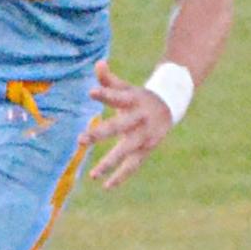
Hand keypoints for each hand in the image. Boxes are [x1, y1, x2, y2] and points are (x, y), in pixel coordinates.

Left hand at [78, 59, 173, 189]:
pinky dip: (121, 176)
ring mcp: (143, 136)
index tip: (91, 92)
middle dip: (99, 134)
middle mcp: (138, 119)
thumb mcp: (126, 87)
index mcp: (132, 101)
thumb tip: (98, 63)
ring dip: (109, 163)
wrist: (170, 106)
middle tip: (80, 139)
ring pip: (126, 151)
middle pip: (117, 127)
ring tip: (93, 175)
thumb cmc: (139, 97)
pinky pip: (133, 165)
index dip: (105, 94)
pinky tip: (106, 186)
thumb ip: (109, 80)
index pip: (116, 96)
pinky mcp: (146, 149)